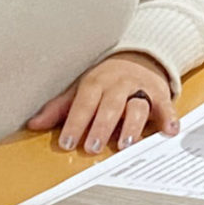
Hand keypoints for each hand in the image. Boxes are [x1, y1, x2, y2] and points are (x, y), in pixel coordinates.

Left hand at [26, 51, 177, 152]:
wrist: (141, 57)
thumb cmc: (107, 79)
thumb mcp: (81, 89)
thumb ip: (60, 108)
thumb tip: (34, 124)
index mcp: (97, 81)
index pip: (84, 102)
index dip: (75, 122)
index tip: (68, 142)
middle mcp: (119, 84)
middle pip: (110, 106)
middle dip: (101, 127)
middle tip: (93, 147)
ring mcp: (141, 89)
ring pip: (137, 107)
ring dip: (132, 126)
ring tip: (126, 144)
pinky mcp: (160, 96)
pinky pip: (166, 107)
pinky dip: (169, 118)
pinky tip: (169, 130)